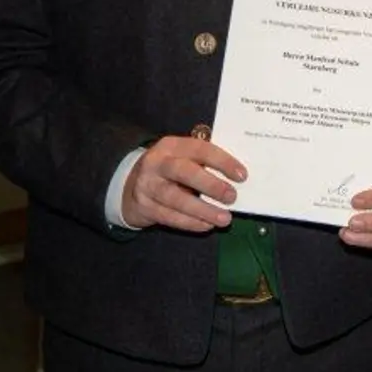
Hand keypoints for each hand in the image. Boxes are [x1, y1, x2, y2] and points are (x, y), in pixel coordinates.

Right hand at [120, 136, 246, 232]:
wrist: (129, 186)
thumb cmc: (168, 170)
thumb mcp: (180, 157)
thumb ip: (203, 162)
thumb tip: (236, 178)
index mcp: (171, 145)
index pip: (199, 149)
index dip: (222, 161)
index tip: (241, 175)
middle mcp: (156, 163)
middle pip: (184, 172)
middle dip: (211, 185)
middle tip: (232, 197)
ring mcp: (147, 185)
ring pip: (176, 199)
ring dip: (203, 210)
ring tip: (224, 218)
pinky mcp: (144, 207)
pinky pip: (169, 217)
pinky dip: (190, 223)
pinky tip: (207, 225)